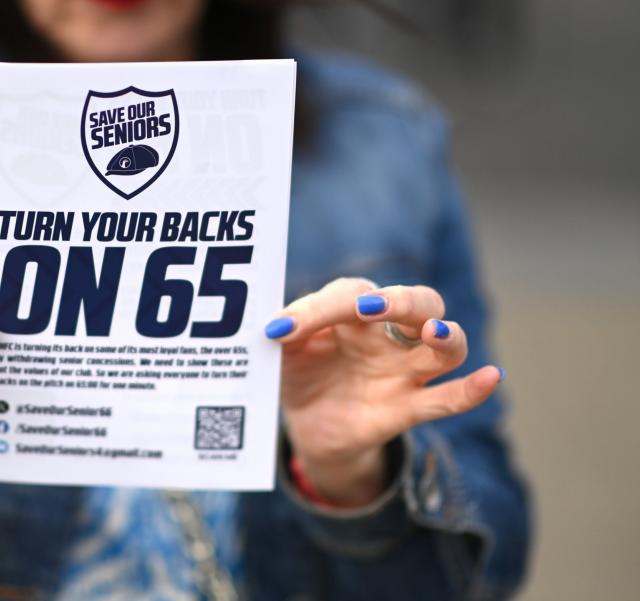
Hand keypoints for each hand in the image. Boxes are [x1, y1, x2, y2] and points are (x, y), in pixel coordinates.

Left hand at [267, 278, 501, 505]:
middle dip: (403, 301)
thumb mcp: (283, 351)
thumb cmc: (301, 370)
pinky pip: (447, 398)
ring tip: (433, 332)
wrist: (309, 422)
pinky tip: (491, 377)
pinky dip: (472, 390)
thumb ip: (283, 334)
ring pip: (446, 347)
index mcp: (355, 310)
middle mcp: (388, 333)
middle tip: (374, 307)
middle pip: (420, 303)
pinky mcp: (409, 408)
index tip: (281, 329)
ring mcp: (404, 370)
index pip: (351, 294)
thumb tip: (275, 327)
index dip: (318, 308)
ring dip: (446, 336)